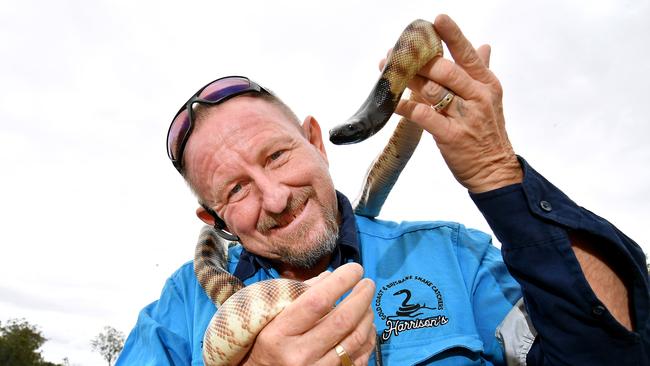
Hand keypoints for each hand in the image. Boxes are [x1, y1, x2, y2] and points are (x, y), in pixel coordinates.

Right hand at [242, 263, 375, 365]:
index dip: (341, 282)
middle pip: (342, 321)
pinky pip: (358, 359)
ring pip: (355, 340)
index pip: (316, 302)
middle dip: (361, 297)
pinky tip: (366, 326)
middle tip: (368, 283)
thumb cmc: (263, 342)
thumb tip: (331, 276)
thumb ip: (299, 294)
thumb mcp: (271, 317)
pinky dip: (368, 339)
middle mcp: (298, 355)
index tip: (355, 269)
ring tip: (367, 303)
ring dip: (367, 316)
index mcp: (279, 333)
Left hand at [382, 14, 522, 192]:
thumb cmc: (488, 134)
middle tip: (395, 52)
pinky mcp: (451, 137)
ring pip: (432, 90)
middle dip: (417, 60)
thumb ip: (482, 71)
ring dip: (406, 79)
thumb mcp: (491, 100)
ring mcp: (465, 117)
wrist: (495, 171)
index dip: (452, 35)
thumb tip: (484, 44)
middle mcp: (477, 97)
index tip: (436, 19)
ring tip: (387, 72)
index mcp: (486, 84)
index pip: (468, 54)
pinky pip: (424, 116)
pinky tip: (393, 102)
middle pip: (444, 69)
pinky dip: (406, 107)